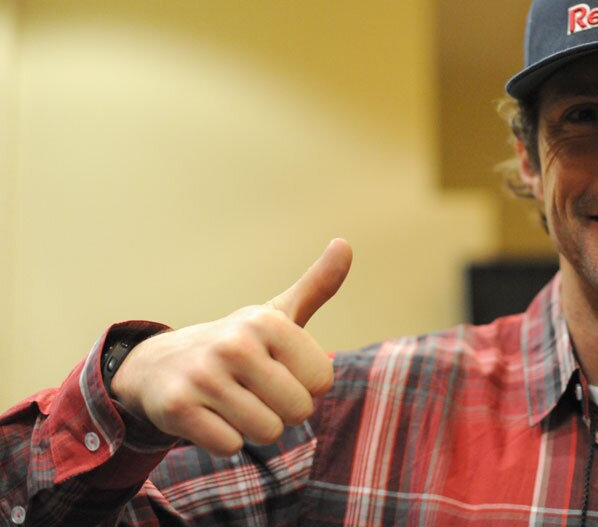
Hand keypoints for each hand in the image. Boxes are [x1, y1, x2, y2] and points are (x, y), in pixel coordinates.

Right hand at [111, 238, 352, 455]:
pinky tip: (209, 416)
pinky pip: (231, 447)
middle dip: (282, 411)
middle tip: (255, 392)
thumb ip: (317, 286)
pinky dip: (224, 440)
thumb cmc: (237, 344)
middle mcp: (236, 344)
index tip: (280, 370)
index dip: (305, 385)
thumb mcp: (276, 314)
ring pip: (266, 432)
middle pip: (297, 410)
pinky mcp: (178, 408)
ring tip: (233, 403)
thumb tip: (345, 244)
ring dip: (254, 427)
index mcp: (267, 321)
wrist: (159, 365)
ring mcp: (204, 376)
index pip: (322, 380)